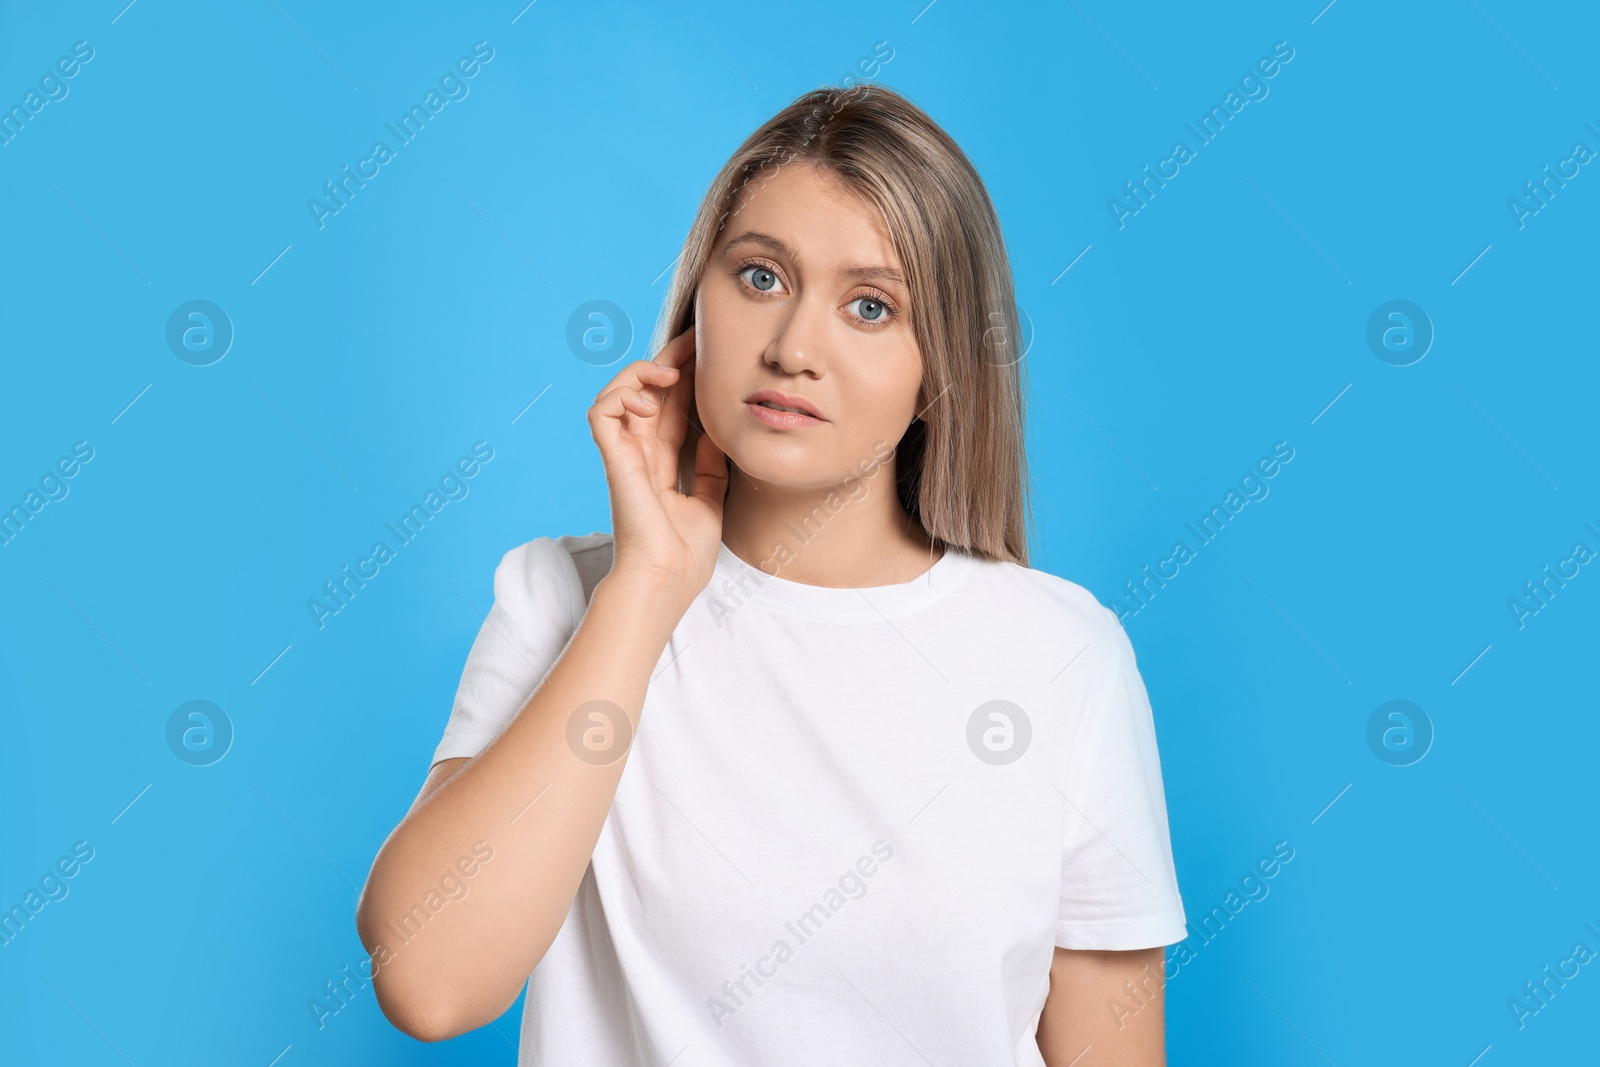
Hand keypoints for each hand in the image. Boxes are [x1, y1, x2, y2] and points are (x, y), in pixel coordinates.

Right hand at [586, 323, 728, 609]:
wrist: (667, 582)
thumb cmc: (684, 556)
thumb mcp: (711, 503)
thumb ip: (711, 468)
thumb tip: (719, 435)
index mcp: (662, 465)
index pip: (673, 408)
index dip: (688, 379)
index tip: (711, 355)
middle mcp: (640, 456)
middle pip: (649, 393)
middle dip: (671, 361)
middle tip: (696, 339)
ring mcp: (624, 457)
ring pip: (619, 393)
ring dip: (642, 374)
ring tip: (669, 375)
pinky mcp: (613, 461)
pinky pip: (601, 413)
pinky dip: (621, 395)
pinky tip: (650, 402)